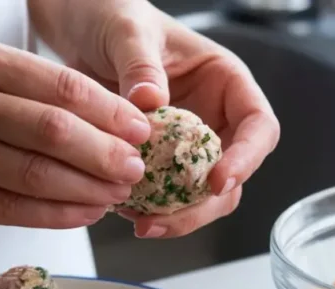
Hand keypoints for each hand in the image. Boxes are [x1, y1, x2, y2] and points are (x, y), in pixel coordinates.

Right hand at [0, 35, 150, 228]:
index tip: (142, 130)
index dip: (109, 112)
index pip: (60, 86)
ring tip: (116, 197)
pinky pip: (3, 207)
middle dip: (106, 155)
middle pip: (54, 131)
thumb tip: (92, 116)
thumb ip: (17, 83)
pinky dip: (48, 215)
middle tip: (138, 170)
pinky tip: (79, 216)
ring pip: (32, 173)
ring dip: (84, 189)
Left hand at [38, 0, 279, 237]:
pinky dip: (148, 210)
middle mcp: (214, 118)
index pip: (258, 127)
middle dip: (203, 205)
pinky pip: (163, 197)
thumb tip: (151, 100)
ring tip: (139, 223)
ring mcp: (186, 145)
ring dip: (176, 217)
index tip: (216, 180)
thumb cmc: (114, 15)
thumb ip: (140, 63)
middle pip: (233, 175)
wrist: (76, 28)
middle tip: (166, 218)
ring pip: (200, 197)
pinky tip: (121, 211)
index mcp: (226, 83)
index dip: (246, 158)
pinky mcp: (156, 163)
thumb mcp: (127, 31)